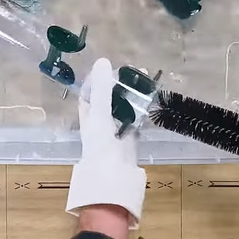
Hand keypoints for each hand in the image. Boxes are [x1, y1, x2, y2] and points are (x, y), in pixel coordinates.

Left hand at [66, 58, 146, 228]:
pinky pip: (135, 120)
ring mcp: (116, 130)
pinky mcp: (131, 138)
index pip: (89, 93)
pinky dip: (141, 110)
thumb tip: (103, 61)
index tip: (108, 67)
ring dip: (131, 96)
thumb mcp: (100, 113)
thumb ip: (103, 89)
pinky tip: (150, 100)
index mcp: (89, 116)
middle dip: (118, 86)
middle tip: (132, 71)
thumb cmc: (100, 145)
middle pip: (108, 99)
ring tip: (143, 80)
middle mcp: (101, 122)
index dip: (95, 80)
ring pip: (123, 108)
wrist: (114, 178)